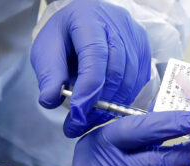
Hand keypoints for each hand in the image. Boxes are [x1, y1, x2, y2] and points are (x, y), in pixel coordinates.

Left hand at [31, 0, 150, 137]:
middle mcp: (117, 23)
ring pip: (130, 79)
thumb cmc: (63, 35)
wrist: (82, 22)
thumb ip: (48, 74)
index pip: (94, 55)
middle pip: (115, 70)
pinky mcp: (143, 48)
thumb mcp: (46, 50)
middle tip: (80, 124)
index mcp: (88, 17)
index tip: (77, 114)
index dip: (88, 88)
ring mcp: (134, 36)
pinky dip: (124, 99)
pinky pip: (139, 81)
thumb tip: (50, 100)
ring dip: (112, 105)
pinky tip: (108, 107)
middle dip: (99, 103)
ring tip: (91, 119)